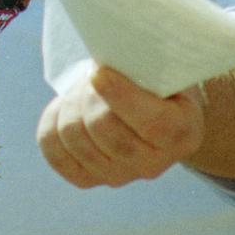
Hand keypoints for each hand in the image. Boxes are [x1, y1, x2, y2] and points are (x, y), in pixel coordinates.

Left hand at [36, 65, 204, 187]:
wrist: (147, 107)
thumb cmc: (155, 79)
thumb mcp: (163, 66)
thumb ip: (146, 62)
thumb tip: (109, 55)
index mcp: (182, 133)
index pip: (151, 123)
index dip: (120, 96)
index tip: (99, 72)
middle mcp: (153, 165)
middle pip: (103, 128)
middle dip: (90, 94)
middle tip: (93, 75)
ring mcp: (118, 176)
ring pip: (73, 135)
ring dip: (70, 103)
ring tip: (84, 90)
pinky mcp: (87, 178)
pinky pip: (53, 148)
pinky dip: (52, 121)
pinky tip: (66, 108)